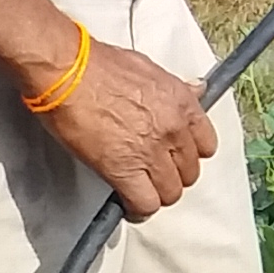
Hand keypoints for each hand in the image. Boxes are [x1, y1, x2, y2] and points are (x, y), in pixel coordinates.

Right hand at [32, 35, 213, 216]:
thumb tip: (196, 90)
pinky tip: (127, 205)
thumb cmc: (98, 64)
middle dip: (171, 175)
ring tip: (139, 188)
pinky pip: (145, 204)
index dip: (190, 154)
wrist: (67, 70)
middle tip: (152, 172)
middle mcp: (173, 130)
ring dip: (155, 193)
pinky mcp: (123, 170)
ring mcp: (150, 152)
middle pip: (188, 172)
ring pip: (170, 193)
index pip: (206, 144)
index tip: (176, 155)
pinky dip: (137, 209)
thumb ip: (176, 88)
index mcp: (181, 103)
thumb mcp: (148, 67)